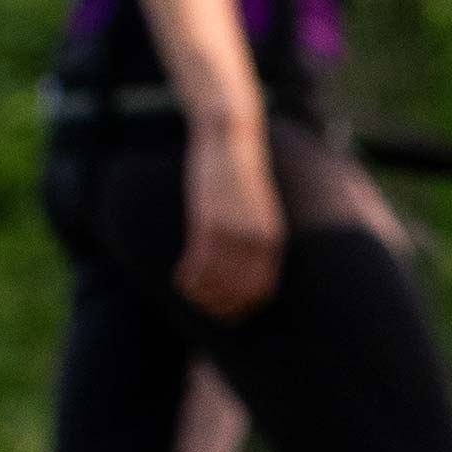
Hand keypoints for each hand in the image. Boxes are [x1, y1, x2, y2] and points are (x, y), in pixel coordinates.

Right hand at [178, 121, 284, 318]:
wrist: (232, 140)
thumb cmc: (242, 176)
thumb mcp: (258, 211)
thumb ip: (256, 238)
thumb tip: (243, 265)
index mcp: (273, 240)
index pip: (262, 289)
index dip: (243, 306)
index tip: (227, 312)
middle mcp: (257, 241)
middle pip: (238, 291)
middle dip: (219, 305)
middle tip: (203, 306)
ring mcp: (233, 233)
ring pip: (215, 280)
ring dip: (199, 293)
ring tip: (188, 292)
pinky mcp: (208, 222)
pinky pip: (197, 262)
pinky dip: (187, 276)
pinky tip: (179, 277)